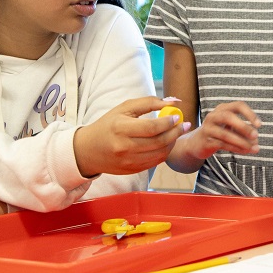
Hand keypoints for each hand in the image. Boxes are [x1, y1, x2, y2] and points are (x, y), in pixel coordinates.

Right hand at [74, 96, 189, 176]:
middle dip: (176, 133)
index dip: (168, 122)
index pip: (151, 127)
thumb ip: (150, 102)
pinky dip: (164, 152)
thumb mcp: (124, 108)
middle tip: (184, 125)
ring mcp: (128, 161)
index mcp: (120, 128)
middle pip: (158, 142)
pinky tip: (166, 143)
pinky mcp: (132, 170)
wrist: (88, 150)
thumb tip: (174, 101)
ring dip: (173, 143)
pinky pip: (155, 162)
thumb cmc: (108, 125)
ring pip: (160, 154)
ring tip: (176, 133)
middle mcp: (124, 147)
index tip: (177, 116)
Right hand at [181, 101, 260, 160]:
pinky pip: (222, 144)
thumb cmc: (218, 132)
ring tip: (254, 148)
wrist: (196, 143)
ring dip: (241, 142)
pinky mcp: (206, 141)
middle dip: (243, 127)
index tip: (259, 125)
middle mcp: (213, 116)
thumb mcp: (230, 128)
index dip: (250, 114)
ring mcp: (208, 128)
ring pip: (225, 134)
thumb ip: (243, 131)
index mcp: (223, 108)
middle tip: (256, 136)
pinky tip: (245, 151)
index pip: (238, 105)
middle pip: (228, 117)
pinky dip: (236, 148)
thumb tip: (256, 141)